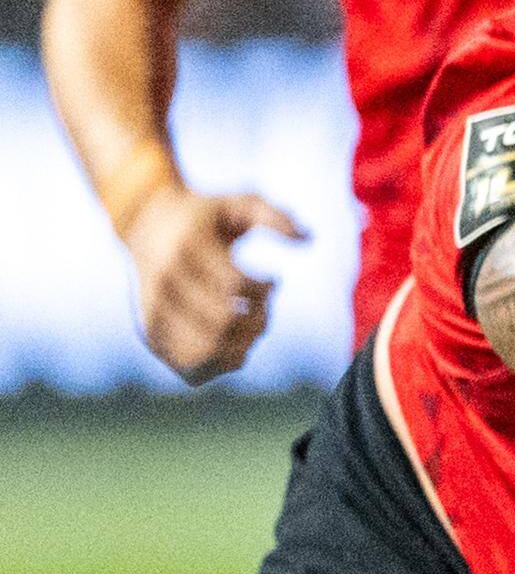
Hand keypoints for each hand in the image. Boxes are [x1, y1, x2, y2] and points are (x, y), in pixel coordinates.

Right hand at [124, 180, 300, 382]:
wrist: (146, 223)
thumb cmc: (206, 215)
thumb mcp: (240, 203)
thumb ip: (276, 216)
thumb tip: (310, 239)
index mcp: (185, 249)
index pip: (234, 287)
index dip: (265, 289)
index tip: (273, 280)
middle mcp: (162, 283)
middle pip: (223, 323)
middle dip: (259, 319)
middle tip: (265, 306)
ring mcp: (152, 312)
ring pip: (207, 353)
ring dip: (244, 345)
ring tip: (251, 325)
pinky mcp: (151, 334)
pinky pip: (192, 370)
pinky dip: (223, 363)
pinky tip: (235, 341)